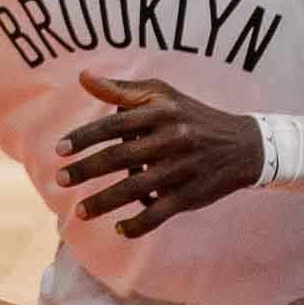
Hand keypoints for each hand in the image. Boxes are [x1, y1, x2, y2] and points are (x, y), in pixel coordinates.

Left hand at [55, 72, 264, 237]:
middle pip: (122, 157)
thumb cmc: (191, 115)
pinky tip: (119, 228)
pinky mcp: (192, 194)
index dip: (85, 137)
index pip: (115, 125)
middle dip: (87, 170)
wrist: (244, 144)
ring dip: (105, 202)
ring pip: (138, 189)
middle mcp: (173, 139)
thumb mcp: (162, 95)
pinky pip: (161, 213)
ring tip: (80, 212)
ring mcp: (183, 169)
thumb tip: (83, 76)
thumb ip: (121, 89)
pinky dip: (140, 224)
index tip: (60, 149)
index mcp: (161, 113)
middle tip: (60, 179)